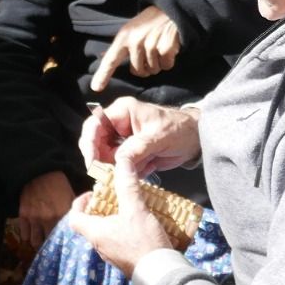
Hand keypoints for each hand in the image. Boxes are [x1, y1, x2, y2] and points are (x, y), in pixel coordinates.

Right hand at [16, 170, 75, 249]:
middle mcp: (48, 219)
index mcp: (62, 214)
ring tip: (41, 242)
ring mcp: (34, 218)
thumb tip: (81, 223)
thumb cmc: (57, 184)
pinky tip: (31, 234)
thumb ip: (74, 212)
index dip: (64, 243)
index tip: (65, 246)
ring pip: (35, 242)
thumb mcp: (70, 196)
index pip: (64, 237)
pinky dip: (28, 236)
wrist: (39, 172)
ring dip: (38, 242)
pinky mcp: (24, 215)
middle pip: (49, 243)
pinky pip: (24, 235)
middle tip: (52, 246)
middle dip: (51, 245)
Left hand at [66, 145, 175, 276]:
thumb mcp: (135, 209)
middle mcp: (100, 245)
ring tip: (131, 207)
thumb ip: (128, 185)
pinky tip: (143, 224)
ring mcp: (113, 255)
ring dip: (115, 219)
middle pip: (92, 223)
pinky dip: (126, 230)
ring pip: (107, 232)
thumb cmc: (144, 242)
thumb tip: (122, 161)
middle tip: (116, 197)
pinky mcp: (126, 260)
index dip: (79, 203)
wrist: (161, 275)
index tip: (93, 193)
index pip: (74, 217)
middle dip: (102, 208)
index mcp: (95, 233)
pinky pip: (120, 242)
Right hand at [80, 96, 201, 176]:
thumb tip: (117, 160)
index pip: (94, 125)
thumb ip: (137, 147)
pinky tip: (149, 166)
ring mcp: (122, 140)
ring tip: (143, 165)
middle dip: (103, 159)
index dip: (89, 143)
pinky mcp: (129, 154)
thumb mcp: (158, 137)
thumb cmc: (179, 129)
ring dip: (120, 167)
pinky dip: (130, 171)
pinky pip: (120, 166)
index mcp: (122, 112)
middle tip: (112, 172)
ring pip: (106, 158)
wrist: (196, 139)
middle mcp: (117, 124)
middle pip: (95, 143)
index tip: (92, 162)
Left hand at [91, 6, 182, 91]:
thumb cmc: (147, 23)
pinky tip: (168, 49)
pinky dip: (168, 61)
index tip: (96, 88)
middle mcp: (135, 42)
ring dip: (157, 64)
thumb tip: (102, 56)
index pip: (110, 59)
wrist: (169, 10)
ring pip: (153, 70)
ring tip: (158, 48)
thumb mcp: (130, 30)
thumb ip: (120, 46)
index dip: (103, 75)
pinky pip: (166, 66)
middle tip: (149, 54)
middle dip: (144, 68)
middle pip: (137, 71)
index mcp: (123, 37)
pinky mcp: (166, 48)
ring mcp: (151, 45)